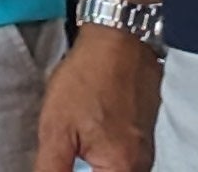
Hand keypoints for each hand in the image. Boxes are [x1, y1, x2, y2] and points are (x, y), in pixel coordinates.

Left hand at [33, 24, 159, 171]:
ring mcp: (146, 150)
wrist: (118, 38)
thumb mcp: (56, 128)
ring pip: (116, 170)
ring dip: (92, 165)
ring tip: (75, 141)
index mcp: (122, 169)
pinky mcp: (145, 136)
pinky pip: (124, 158)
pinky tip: (88, 137)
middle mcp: (141, 164)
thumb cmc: (88, 78)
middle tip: (67, 147)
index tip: (62, 160)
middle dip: (82, 167)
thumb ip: (51, 168)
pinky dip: (103, 156)